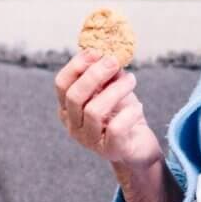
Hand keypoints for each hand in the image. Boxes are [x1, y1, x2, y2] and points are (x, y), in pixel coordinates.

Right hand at [54, 50, 162, 167]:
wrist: (139, 145)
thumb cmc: (122, 114)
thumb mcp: (112, 89)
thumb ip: (107, 74)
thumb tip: (108, 53)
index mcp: (68, 108)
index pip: (61, 84)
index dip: (76, 65)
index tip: (96, 52)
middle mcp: (73, 125)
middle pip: (74, 96)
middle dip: (95, 74)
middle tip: (115, 61)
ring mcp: (89, 140)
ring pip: (94, 111)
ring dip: (116, 90)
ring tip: (131, 80)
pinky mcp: (109, 150)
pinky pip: (116, 128)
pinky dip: (129, 113)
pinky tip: (138, 106)